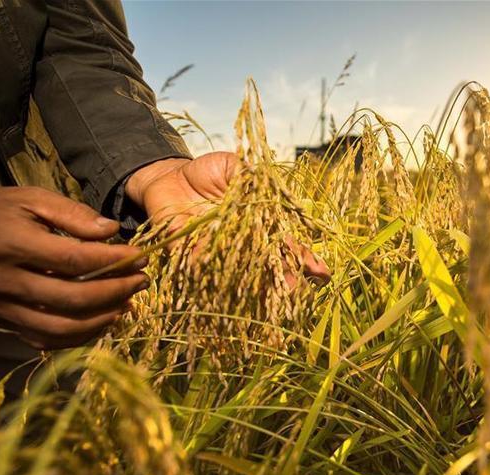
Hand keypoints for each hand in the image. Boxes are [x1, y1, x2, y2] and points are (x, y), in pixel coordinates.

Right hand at [0, 187, 147, 348]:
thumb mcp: (33, 199)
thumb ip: (74, 214)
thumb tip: (112, 231)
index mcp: (8, 243)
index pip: (73, 260)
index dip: (113, 261)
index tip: (140, 257)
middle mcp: (1, 280)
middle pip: (71, 298)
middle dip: (115, 292)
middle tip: (141, 281)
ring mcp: (0, 306)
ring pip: (59, 328)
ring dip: (101, 319)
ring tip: (127, 303)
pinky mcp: (2, 321)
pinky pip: (45, 340)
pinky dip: (79, 335)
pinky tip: (103, 319)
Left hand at [127, 152, 330, 283]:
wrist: (169, 175)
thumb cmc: (207, 172)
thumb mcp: (235, 166)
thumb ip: (253, 177)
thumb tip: (275, 193)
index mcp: (257, 222)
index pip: (284, 242)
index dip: (302, 256)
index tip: (321, 271)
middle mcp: (240, 242)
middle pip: (266, 264)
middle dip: (283, 277)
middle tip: (298, 290)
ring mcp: (217, 249)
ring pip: (238, 269)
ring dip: (252, 281)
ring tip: (268, 293)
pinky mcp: (188, 250)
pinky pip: (199, 261)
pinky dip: (207, 265)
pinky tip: (220, 275)